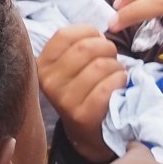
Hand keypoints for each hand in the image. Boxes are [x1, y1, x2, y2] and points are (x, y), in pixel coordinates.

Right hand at [38, 23, 126, 161]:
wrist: (87, 132)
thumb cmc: (83, 89)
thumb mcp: (69, 66)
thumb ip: (77, 45)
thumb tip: (100, 32)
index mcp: (42, 65)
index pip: (65, 34)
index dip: (88, 31)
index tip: (97, 38)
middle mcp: (49, 82)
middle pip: (86, 48)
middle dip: (107, 48)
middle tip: (111, 57)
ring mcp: (64, 100)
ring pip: (100, 66)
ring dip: (116, 66)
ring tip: (115, 73)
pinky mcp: (83, 115)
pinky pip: (107, 87)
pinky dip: (120, 81)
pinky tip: (119, 84)